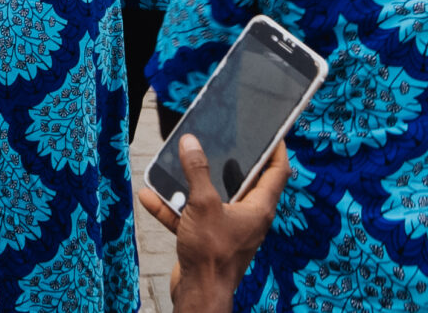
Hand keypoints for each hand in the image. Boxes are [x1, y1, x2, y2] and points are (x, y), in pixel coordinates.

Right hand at [139, 137, 288, 310]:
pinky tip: (150, 196)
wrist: (198, 295)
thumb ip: (197, 170)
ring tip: (176, 163)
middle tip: (218, 139)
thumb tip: (191, 142)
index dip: (276, 148)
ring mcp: (226, 230)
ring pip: (210, 199)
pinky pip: (190, 217)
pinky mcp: (206, 241)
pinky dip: (172, 207)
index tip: (271, 131)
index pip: (277, 171)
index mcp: (258, 207)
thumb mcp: (203, 204)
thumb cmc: (211, 253)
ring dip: (191, 184)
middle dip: (227, 160)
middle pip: (242, 181)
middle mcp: (247, 217)